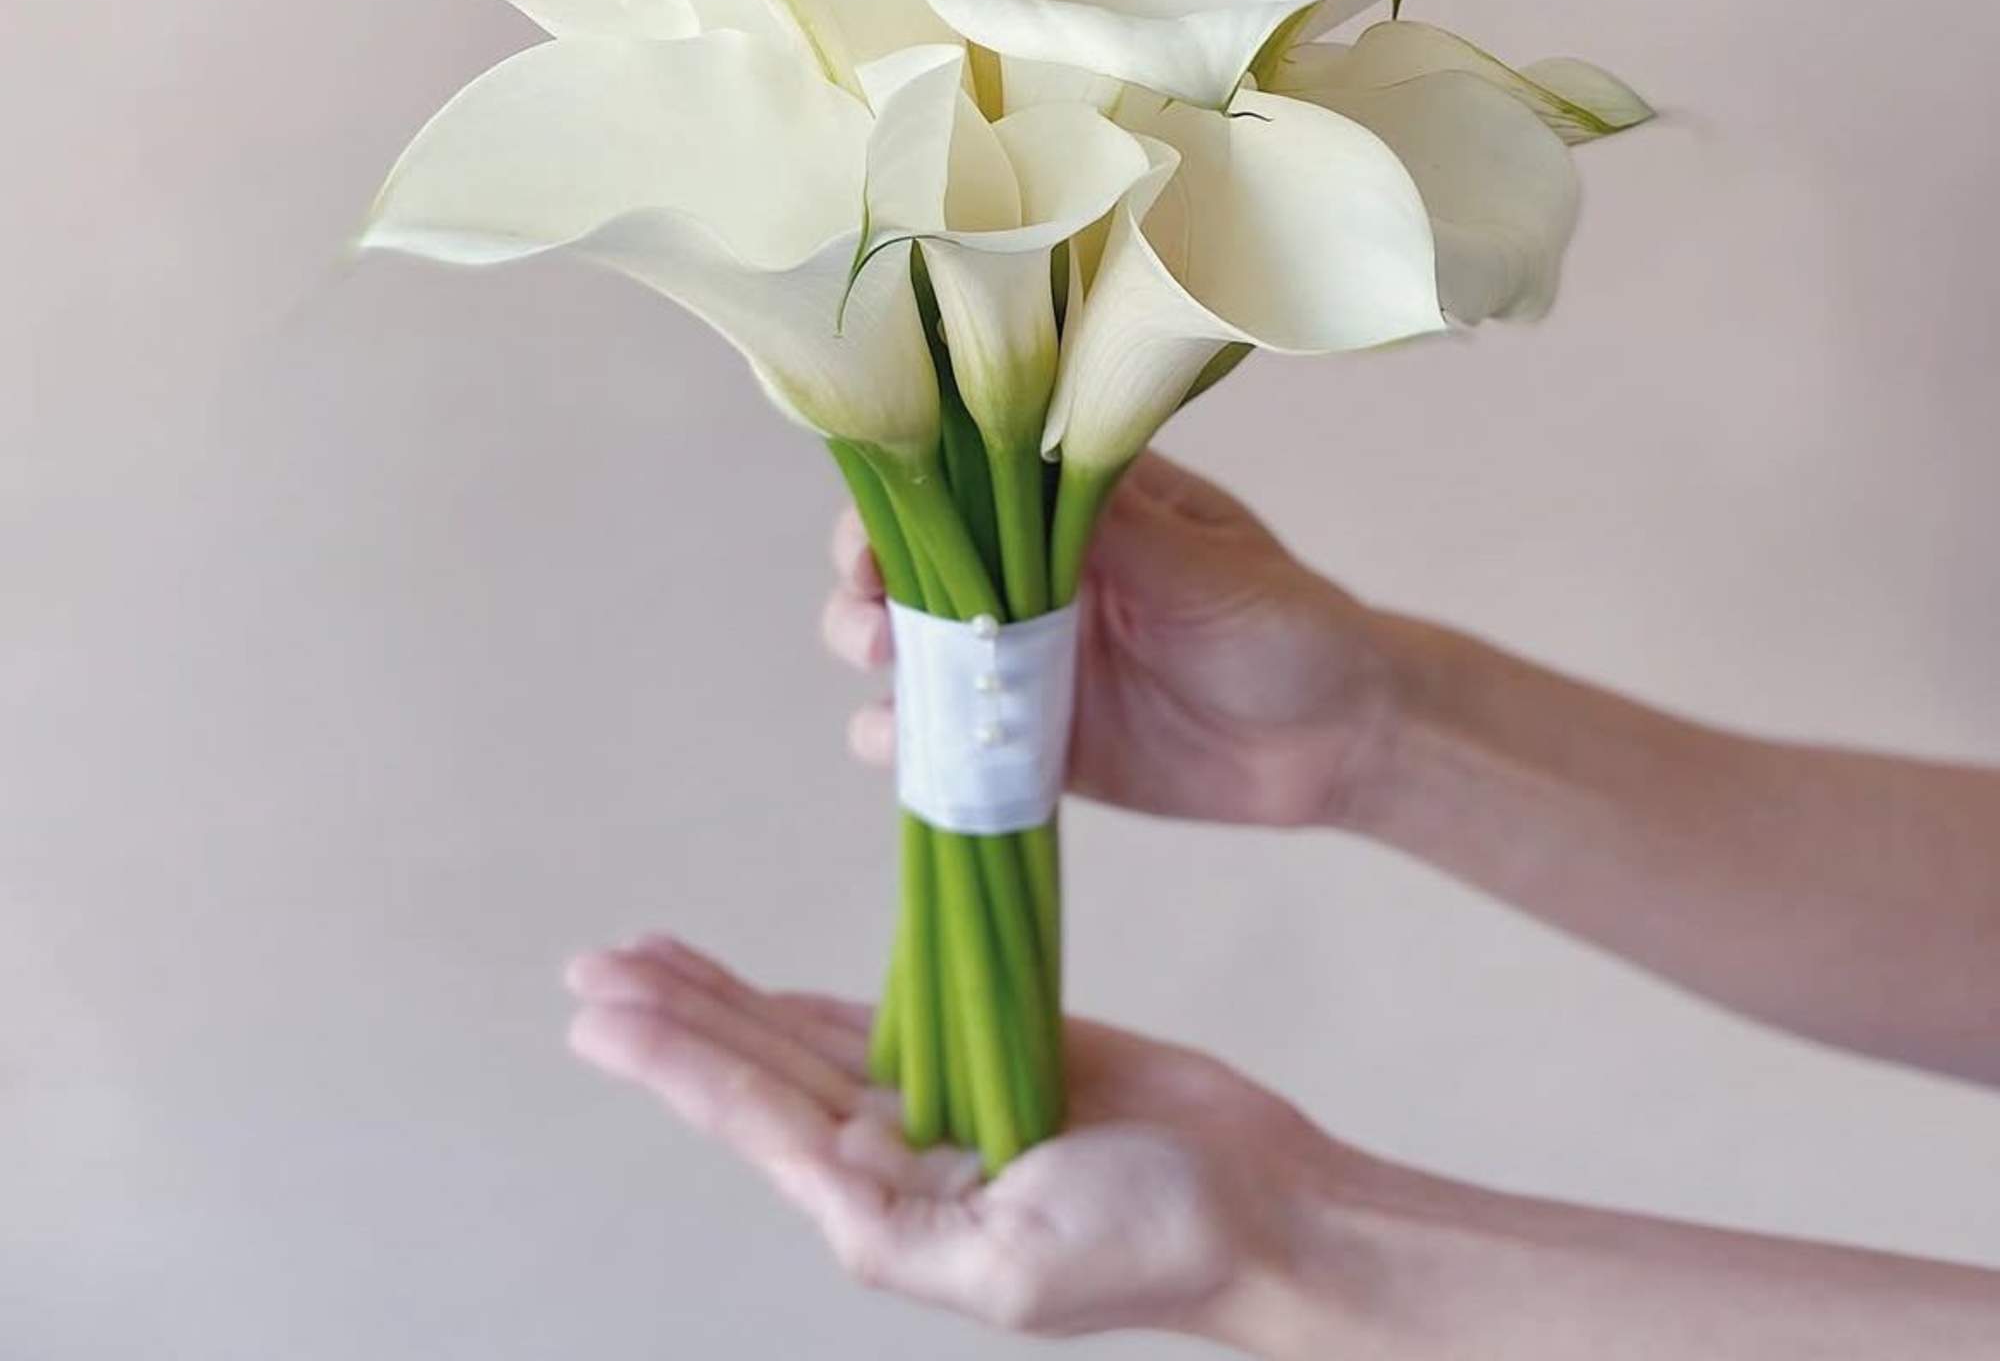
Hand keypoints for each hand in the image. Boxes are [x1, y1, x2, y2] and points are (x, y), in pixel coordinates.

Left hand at [564, 934, 1331, 1344]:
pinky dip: (809, 996)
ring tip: (645, 955)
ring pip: (805, 1037)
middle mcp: (893, 1157)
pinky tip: (756, 983)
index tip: (601, 1011)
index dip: (675, 1058)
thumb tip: (818, 1173)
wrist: (1261, 1199)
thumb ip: (908, 1227)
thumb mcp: (1018, 1264)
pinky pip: (881, 1015)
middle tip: (593, 963)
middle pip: (761, 1067)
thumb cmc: (1156, 1243)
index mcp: (886, 1211)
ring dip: (723, 997)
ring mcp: (937, 1102)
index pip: (756, 1118)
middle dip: (675, 1015)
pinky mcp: (986, 1051)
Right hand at [822, 453, 1398, 824]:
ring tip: (882, 666)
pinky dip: (907, 739)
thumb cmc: (1286, 624)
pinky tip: (898, 743)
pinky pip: (950, 735)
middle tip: (868, 610)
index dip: (906, 494)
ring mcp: (1028, 657)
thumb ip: (1118, 525)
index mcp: (1074, 504)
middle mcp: (1035, 572)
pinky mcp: (1033, 737)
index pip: (966, 476)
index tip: (875, 532)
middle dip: (868, 579)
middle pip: (916, 559)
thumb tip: (1024, 453)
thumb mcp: (1209, 564)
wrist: (1337, 744)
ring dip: (874, 649)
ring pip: (915, 644)